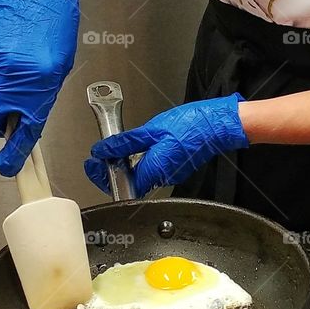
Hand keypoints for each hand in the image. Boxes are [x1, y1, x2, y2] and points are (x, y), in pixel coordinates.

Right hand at [0, 0, 81, 176]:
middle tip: (7, 105)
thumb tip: (24, 119)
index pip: (24, 130)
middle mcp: (11, 76)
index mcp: (39, 84)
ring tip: (7, 66)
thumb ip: (39, 96)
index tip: (9, 168)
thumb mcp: (58, 65)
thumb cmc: (53, 20)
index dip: (15, 154)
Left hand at [85, 94, 248, 196]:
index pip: (122, 184)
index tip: (92, 165)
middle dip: (112, 169)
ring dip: (126, 164)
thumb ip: (125, 143)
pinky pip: (153, 168)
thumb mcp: (151, 129)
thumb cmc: (191, 124)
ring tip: (116, 149)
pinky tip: (138, 147)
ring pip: (141, 173)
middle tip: (100, 156)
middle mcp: (163, 176)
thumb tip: (104, 150)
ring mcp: (171, 173)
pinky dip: (141, 160)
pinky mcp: (176, 167)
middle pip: (130, 180)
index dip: (103, 176)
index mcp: (154, 168)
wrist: (217, 124)